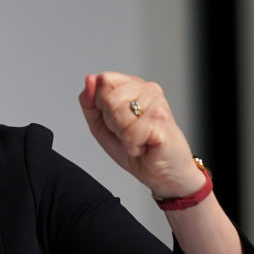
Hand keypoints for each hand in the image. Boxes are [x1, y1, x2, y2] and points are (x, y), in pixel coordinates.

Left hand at [78, 72, 205, 198]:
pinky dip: (132, 146)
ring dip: (122, 135)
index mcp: (133, 86)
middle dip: (111, 122)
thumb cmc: (138, 149)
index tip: (117, 121)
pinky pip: (130, 132)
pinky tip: (145, 145)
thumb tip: (89, 79)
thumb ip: (90, 102)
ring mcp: (157, 104)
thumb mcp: (102, 126)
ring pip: (117, 113)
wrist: (164, 173)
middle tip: (128, 133)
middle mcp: (148, 90)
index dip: (101, 105)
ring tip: (138, 139)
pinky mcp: (162, 122)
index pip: (103, 80)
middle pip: (107, 97)